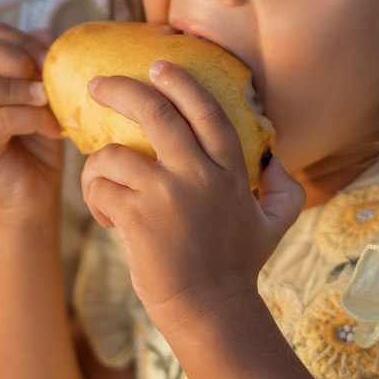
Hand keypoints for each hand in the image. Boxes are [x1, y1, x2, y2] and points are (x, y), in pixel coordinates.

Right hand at [0, 24, 64, 226]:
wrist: (36, 193)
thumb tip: (46, 34)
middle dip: (14, 57)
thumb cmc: (39, 140)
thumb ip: (40, 63)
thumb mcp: (45, 94)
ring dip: (14, 87)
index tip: (53, 58)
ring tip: (44, 99)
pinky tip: (51, 127)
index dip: (24, 39)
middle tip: (43, 77)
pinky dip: (29, 118)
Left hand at [80, 60, 305, 336]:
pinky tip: (108, 220)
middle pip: (155, 112)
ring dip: (97, 167)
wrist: (211, 312)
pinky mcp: (138, 218)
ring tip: (102, 188)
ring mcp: (167, 195)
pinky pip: (100, 186)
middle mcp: (200, 176)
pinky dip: (95, 198)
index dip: (180, 82)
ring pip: (114, 153)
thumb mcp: (275, 224)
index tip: (158, 65)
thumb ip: (284, 188)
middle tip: (97, 85)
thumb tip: (276, 159)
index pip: (205, 110)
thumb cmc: (237, 268)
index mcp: (231, 171)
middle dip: (120, 89)